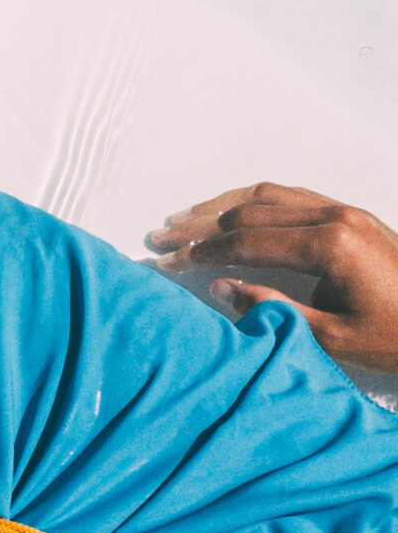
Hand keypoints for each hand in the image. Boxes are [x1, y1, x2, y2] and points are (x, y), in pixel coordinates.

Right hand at [146, 183, 397, 372]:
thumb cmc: (396, 335)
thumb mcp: (334, 336)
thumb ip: (274, 308)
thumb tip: (220, 286)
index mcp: (329, 246)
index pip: (248, 241)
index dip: (202, 251)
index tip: (167, 261)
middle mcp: (333, 216)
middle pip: (249, 211)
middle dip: (200, 226)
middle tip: (159, 239)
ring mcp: (343, 210)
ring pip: (266, 195)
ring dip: (220, 207)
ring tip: (182, 220)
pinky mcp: (349, 213)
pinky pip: (288, 196)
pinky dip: (250, 201)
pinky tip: (229, 212)